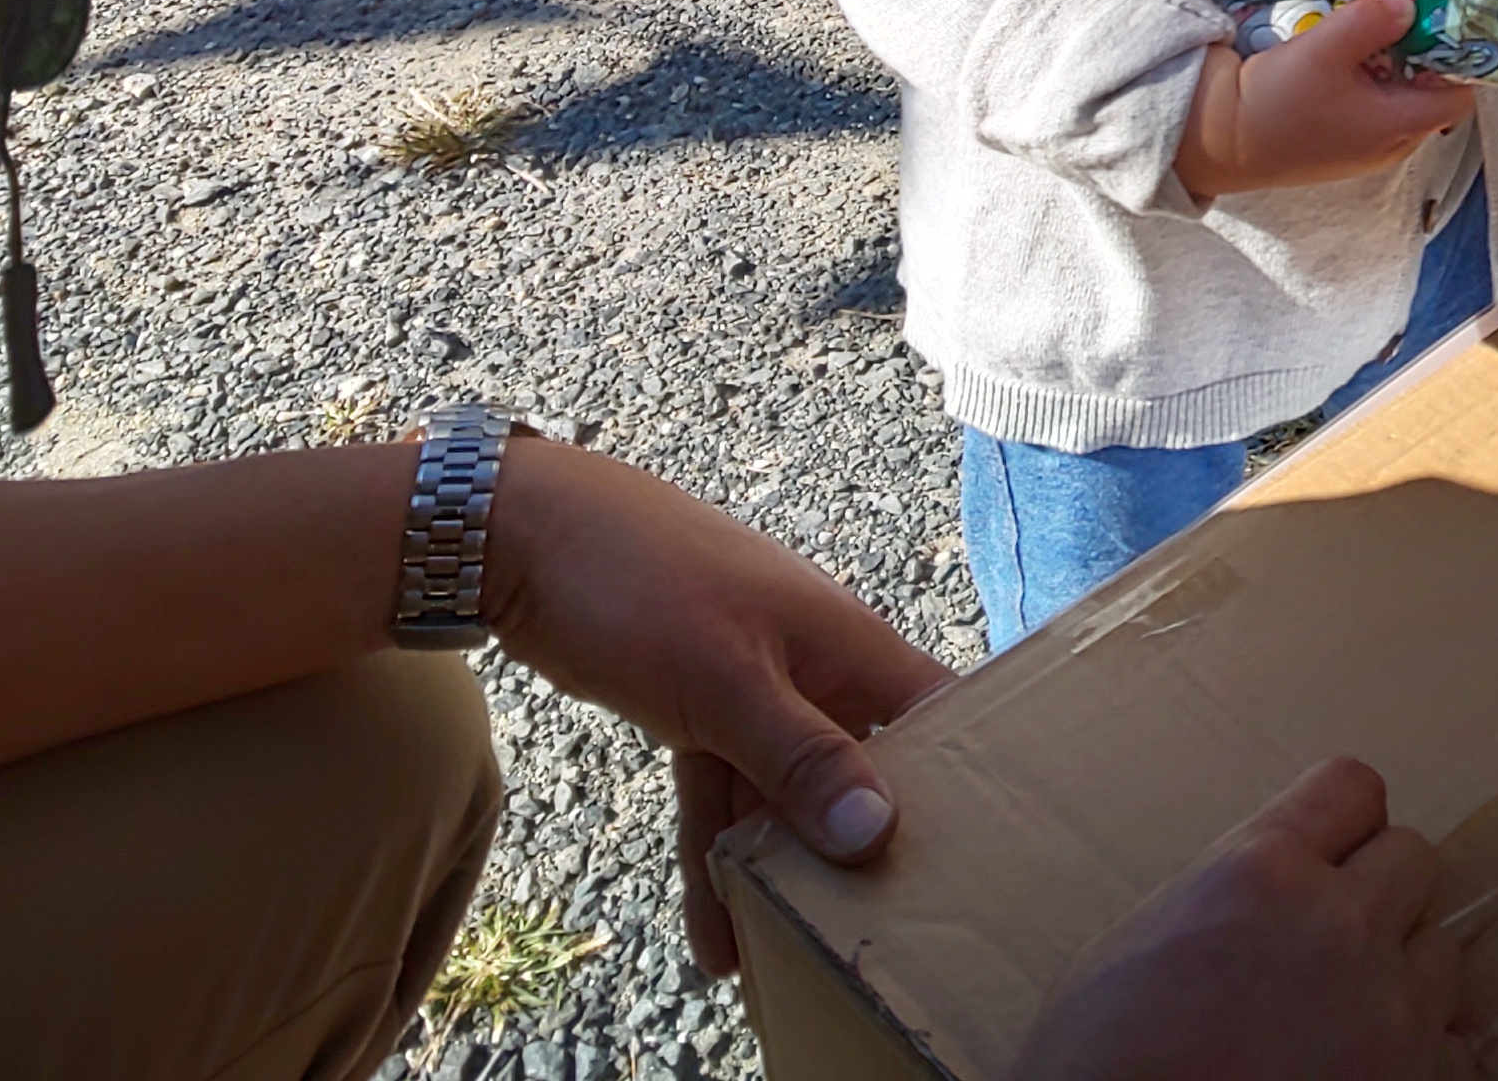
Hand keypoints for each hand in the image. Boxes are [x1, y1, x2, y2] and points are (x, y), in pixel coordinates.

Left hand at [478, 437, 951, 975]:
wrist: (525, 535)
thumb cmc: (641, 581)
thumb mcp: (724, 679)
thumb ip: (801, 755)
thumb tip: (876, 830)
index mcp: (845, 645)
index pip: (936, 717)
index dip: (965, 780)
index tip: (973, 864)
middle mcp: (814, 668)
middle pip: (859, 771)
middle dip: (859, 853)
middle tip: (862, 941)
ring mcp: (754, 689)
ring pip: (782, 795)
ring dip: (775, 872)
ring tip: (774, 961)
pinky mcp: (698, 708)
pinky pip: (722, 793)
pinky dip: (716, 852)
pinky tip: (713, 931)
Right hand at [1014, 757, 1473, 1080]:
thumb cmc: (1101, 1061)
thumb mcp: (1140, 939)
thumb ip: (1228, 889)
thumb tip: (1269, 879)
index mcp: (1262, 873)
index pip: (1354, 788)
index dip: (1340, 823)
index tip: (1328, 853)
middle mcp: (1339, 926)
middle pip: (1413, 860)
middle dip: (1377, 894)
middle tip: (1331, 942)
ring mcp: (1389, 1011)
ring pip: (1442, 951)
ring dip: (1403, 974)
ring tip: (1346, 1015)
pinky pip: (1458, 1047)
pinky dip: (1424, 1057)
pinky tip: (1370, 1069)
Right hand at [1178, 0, 1478, 202]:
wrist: (1219, 141)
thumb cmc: (1277, 99)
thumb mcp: (1325, 46)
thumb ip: (1372, 21)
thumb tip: (1407, 9)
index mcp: (1399, 126)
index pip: (1460, 96)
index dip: (1460, 59)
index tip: (1442, 25)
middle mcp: (1391, 147)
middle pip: (1430, 97)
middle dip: (1422, 57)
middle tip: (1397, 21)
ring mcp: (1365, 153)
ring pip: (1400, 104)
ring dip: (1391, 69)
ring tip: (1361, 40)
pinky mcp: (1340, 151)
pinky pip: (1374, 113)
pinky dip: (1368, 86)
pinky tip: (1339, 66)